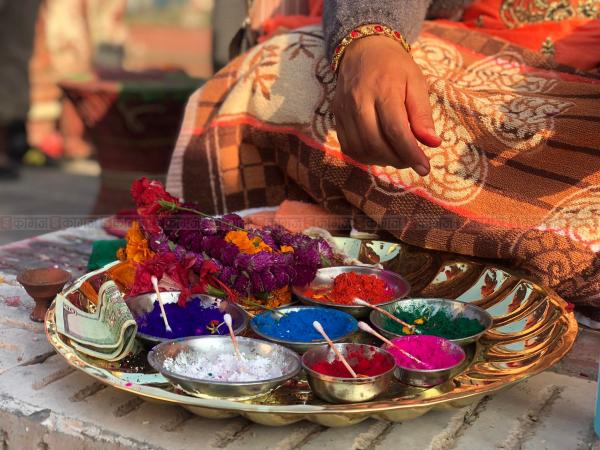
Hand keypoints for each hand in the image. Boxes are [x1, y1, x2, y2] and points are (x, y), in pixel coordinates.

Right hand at [333, 36, 440, 174]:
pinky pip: (349, 147)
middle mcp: (359, 101)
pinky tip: (379, 152)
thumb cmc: (395, 66)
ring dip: (381, 160)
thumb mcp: (416, 82)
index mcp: (383, 89)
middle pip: (375, 143)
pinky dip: (366, 156)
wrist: (363, 49)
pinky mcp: (336, 117)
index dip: (410, 154)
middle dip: (397, 159)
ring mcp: (344, 110)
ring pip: (360, 149)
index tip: (424, 168)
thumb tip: (432, 143)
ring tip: (397, 155)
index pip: (396, 130)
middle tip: (412, 160)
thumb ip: (422, 114)